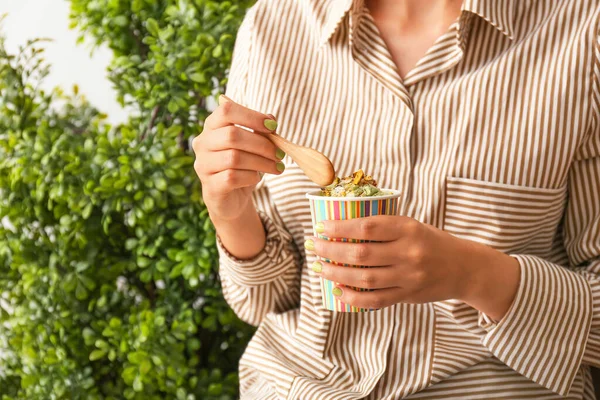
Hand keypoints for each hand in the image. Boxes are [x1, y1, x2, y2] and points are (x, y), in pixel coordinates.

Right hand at [192, 95, 284, 221]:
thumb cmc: (243, 167)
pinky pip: (232, 177)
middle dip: (261, 144)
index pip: (226, 111)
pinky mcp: (210, 186)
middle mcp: (202, 143)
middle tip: (279, 154)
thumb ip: (261, 130)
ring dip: (261, 162)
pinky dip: (251, 177)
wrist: (232, 199)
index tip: (273, 127)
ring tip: (277, 167)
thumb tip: (271, 120)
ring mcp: (203, 165)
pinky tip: (257, 178)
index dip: (252, 116)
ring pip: (234, 158)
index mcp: (212, 126)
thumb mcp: (254, 145)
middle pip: (232, 135)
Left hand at [305, 215, 519, 319]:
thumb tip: (341, 227)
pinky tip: (338, 290)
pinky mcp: (408, 295)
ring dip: (336, 274)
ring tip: (319, 268)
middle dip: (331, 250)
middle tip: (314, 247)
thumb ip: (383, 227)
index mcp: (408, 228)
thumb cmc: (431, 242)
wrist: (464, 267)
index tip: (321, 226)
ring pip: (364, 278)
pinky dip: (353, 297)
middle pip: (361, 253)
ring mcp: (409, 276)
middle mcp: (409, 252)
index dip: (340, 227)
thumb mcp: (411, 225)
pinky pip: (375, 300)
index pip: (367, 226)